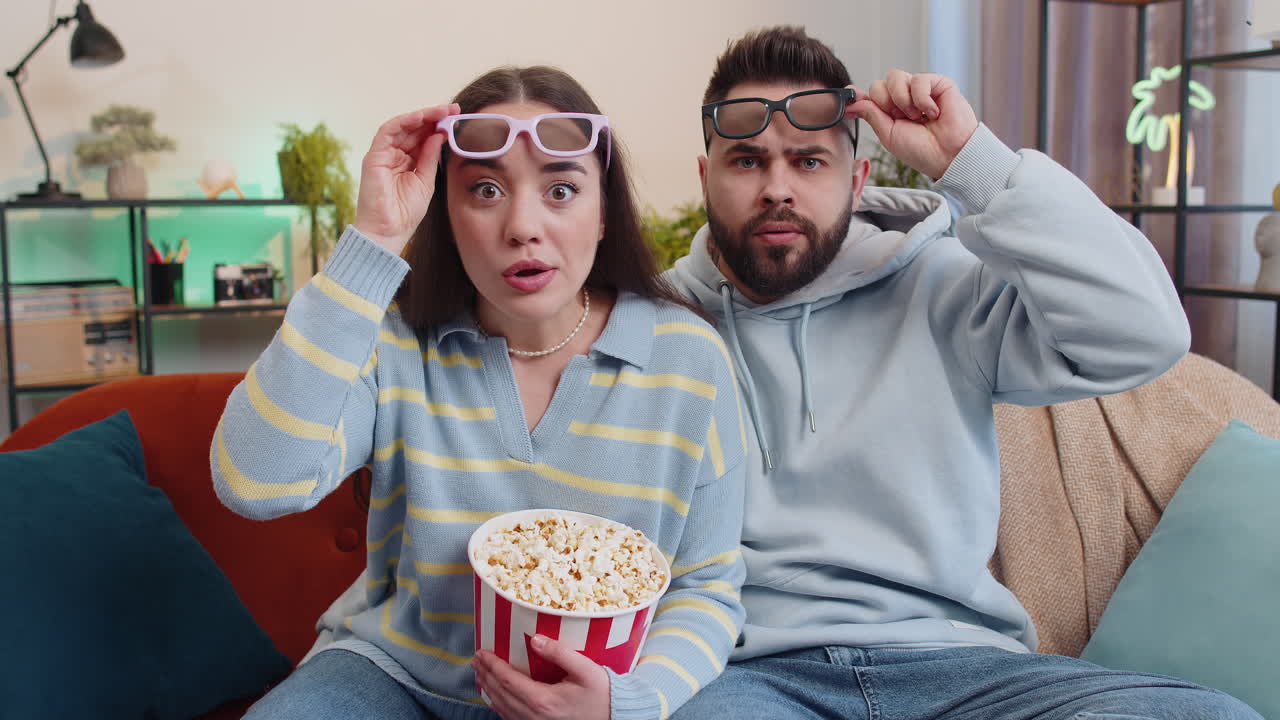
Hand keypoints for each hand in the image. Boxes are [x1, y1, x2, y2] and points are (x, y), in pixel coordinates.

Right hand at [353, 103, 459, 254]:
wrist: (389, 231)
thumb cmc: (406, 212)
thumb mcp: (426, 180)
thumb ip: (430, 157)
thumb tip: (439, 134)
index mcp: (407, 162)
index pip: (422, 138)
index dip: (438, 126)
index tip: (457, 117)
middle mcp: (394, 155)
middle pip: (414, 129)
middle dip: (434, 117)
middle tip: (454, 109)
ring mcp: (383, 154)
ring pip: (402, 126)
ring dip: (422, 116)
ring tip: (442, 111)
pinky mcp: (374, 156)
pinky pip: (388, 131)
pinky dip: (404, 121)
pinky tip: (421, 117)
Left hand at [473, 635, 610, 719]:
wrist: (615, 716)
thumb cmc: (602, 693)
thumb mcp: (585, 669)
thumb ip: (559, 653)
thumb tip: (535, 639)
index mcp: (544, 700)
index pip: (508, 680)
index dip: (492, 665)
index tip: (482, 652)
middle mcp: (535, 716)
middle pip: (501, 694)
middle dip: (485, 675)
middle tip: (476, 659)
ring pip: (502, 708)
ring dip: (488, 689)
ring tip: (480, 674)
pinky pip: (510, 718)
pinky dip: (498, 705)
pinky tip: (496, 696)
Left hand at [849, 70, 977, 180]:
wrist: (947, 155)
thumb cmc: (921, 150)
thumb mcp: (888, 133)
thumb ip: (870, 114)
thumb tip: (849, 102)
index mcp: (891, 110)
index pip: (871, 94)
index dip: (859, 97)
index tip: (848, 100)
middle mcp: (905, 97)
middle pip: (880, 84)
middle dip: (885, 103)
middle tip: (899, 118)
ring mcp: (921, 89)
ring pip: (895, 77)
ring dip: (902, 100)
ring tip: (917, 117)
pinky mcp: (938, 83)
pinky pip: (918, 80)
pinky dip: (922, 99)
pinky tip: (933, 113)